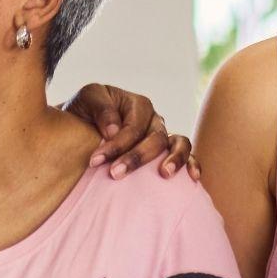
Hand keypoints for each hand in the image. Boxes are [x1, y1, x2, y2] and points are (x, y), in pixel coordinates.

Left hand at [65, 83, 196, 179]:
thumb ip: (100, 108)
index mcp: (137, 104)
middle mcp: (155, 119)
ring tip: (164, 174)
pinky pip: (188, 155)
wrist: (83, 126)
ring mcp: (163, 135)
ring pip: (179, 143)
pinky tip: (193, 178)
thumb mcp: (87, 99)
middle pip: (155, 138)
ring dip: (174, 159)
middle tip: (115, 174)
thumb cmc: (85, 112)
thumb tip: (114, 130)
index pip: (133, 126)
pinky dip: (192, 164)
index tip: (95, 160)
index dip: (116, 144)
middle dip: (136, 157)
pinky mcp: (168, 151)